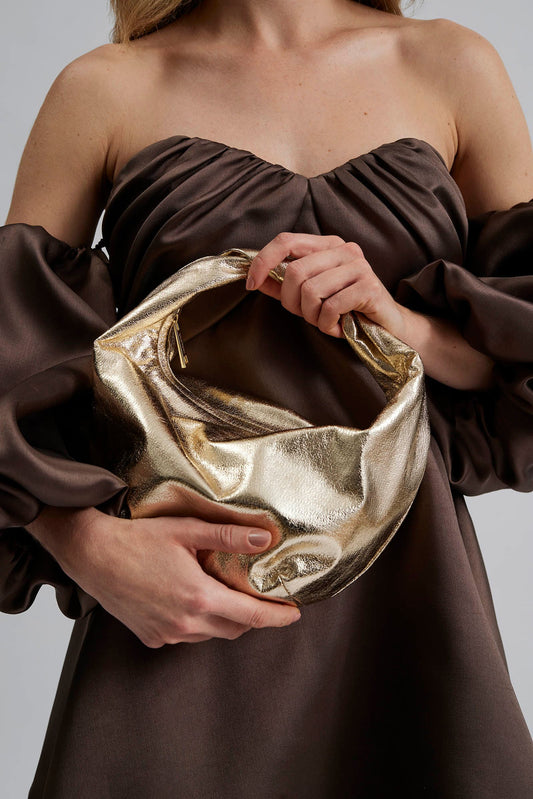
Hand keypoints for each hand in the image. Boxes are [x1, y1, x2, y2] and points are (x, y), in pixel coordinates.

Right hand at [26, 506, 300, 647]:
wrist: (92, 555)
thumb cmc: (137, 539)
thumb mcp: (187, 530)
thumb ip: (229, 536)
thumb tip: (265, 537)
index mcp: (199, 597)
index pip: (252, 616)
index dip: (277, 617)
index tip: (294, 612)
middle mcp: (185, 623)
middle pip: (235, 628)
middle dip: (253, 616)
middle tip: (260, 597)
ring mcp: (167, 634)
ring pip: (211, 634)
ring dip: (224, 619)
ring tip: (224, 593)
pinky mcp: (152, 638)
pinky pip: (186, 636)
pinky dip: (198, 622)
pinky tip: (190, 600)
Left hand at [245, 231, 407, 338]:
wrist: (389, 327)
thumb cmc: (347, 310)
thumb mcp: (310, 297)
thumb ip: (282, 286)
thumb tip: (253, 278)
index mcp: (327, 245)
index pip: (286, 240)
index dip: (263, 261)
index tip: (251, 283)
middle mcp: (343, 249)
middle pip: (295, 272)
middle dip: (292, 303)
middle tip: (308, 316)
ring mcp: (358, 266)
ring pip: (311, 291)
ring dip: (313, 317)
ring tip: (327, 322)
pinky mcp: (368, 286)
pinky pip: (330, 307)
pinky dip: (328, 325)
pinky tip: (339, 327)